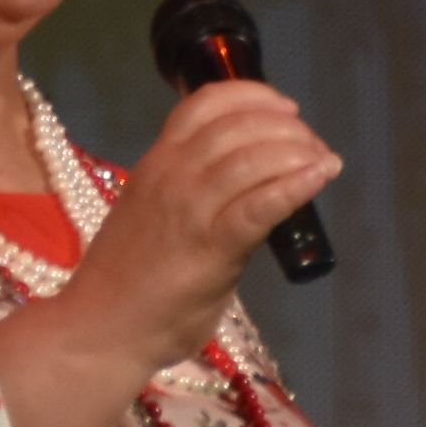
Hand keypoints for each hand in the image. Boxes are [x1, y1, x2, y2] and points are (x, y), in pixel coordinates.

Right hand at [73, 71, 335, 360]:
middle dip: (287, 127)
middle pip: (238, 125)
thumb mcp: (154, 214)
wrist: (101, 330)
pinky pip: (260, 204)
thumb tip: (243, 188)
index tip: (286, 108)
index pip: (205, 104)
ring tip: (323, 161)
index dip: (254, 96)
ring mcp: (189, 209)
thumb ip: (191, 194)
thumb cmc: (129, 281)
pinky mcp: (210, 247)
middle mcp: (171, 174)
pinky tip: (321, 176)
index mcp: (156, 162)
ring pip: (252, 158)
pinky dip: (295, 185)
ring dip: (297, 152)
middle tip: (313, 146)